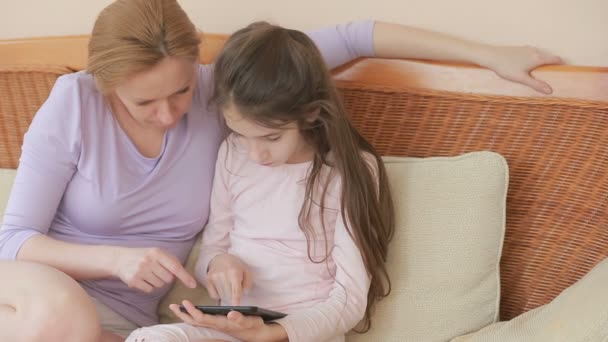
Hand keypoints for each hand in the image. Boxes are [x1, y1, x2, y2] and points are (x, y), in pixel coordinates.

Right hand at [112, 247, 196, 292]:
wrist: (120, 259)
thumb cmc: (144, 256)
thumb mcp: (157, 253)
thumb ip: (171, 262)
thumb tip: (187, 276)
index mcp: (157, 253)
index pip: (175, 267)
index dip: (185, 277)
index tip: (193, 285)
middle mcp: (148, 261)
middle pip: (168, 279)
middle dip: (166, 278)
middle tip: (157, 271)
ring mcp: (140, 271)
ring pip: (159, 286)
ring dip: (157, 282)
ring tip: (149, 274)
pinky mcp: (133, 281)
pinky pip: (149, 290)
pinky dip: (148, 287)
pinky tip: (142, 279)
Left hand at [170, 300, 286, 341]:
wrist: (257, 333)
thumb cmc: (253, 325)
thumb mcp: (250, 321)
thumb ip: (240, 318)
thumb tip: (231, 313)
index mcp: (222, 323)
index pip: (202, 318)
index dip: (192, 311)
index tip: (185, 302)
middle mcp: (216, 325)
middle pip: (195, 321)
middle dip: (183, 314)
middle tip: (172, 305)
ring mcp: (216, 325)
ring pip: (197, 321)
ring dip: (186, 315)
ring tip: (178, 307)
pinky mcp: (218, 323)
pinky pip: (201, 321)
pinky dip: (193, 315)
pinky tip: (191, 311)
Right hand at [206, 253, 251, 304]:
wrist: (221, 258)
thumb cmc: (235, 266)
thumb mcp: (246, 271)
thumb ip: (248, 283)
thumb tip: (244, 294)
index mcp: (234, 272)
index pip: (235, 289)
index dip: (236, 299)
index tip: (235, 306)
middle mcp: (223, 275)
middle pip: (229, 295)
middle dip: (233, 296)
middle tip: (235, 290)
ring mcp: (214, 277)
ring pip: (222, 296)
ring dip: (226, 295)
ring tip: (228, 286)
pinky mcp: (208, 280)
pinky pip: (214, 296)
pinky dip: (218, 295)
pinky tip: (221, 288)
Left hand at [480, 45, 562, 93]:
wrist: (491, 56)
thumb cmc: (506, 67)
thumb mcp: (522, 78)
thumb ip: (536, 84)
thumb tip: (550, 91)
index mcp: (538, 58)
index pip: (555, 59)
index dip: (562, 64)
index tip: (566, 69)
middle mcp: (534, 51)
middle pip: (548, 57)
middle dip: (552, 64)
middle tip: (554, 73)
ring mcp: (526, 49)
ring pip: (539, 55)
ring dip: (542, 61)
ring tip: (541, 71)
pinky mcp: (519, 49)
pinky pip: (531, 54)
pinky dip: (534, 59)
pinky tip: (527, 66)